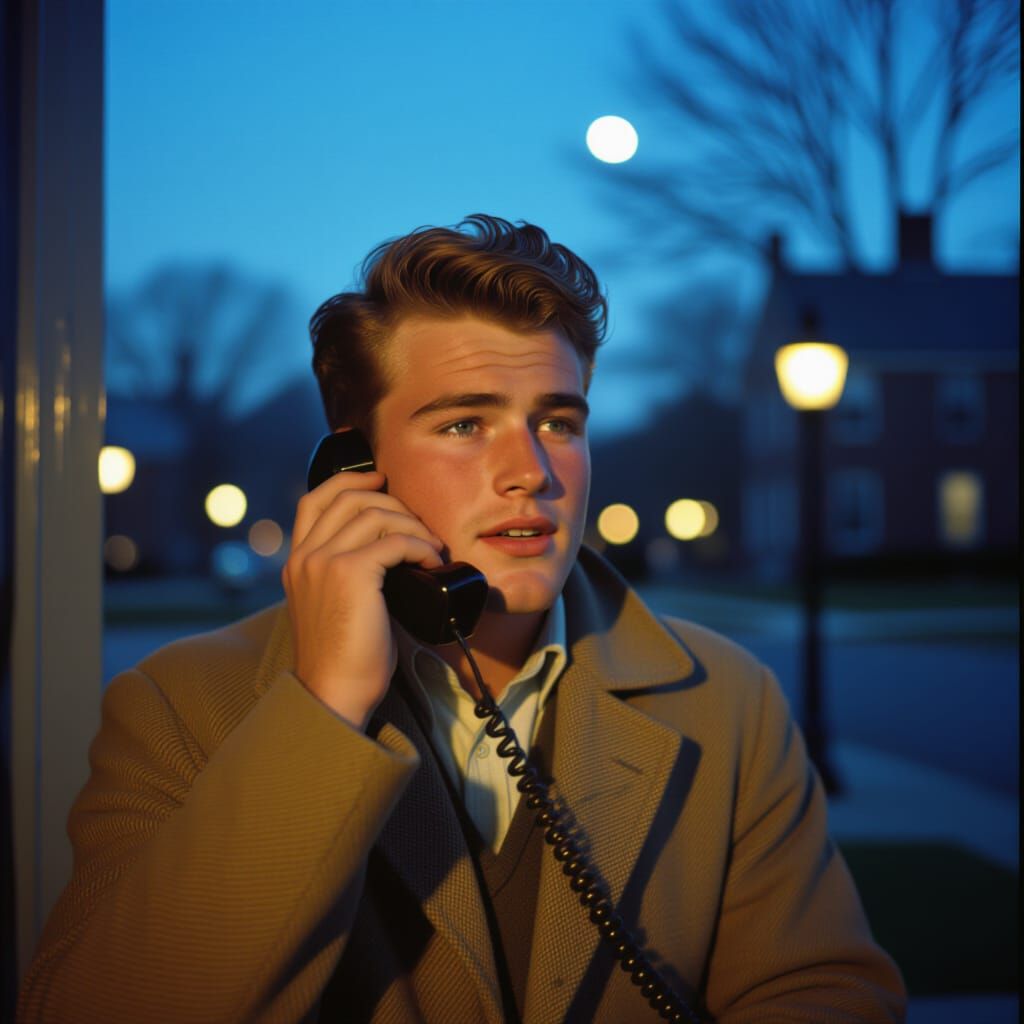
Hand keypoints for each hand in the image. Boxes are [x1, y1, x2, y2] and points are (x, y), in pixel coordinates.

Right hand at [282, 470, 443, 729]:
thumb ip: (347, 572)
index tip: (379, 479)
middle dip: (393, 503)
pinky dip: (421, 545)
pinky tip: (432, 560)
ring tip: (432, 547)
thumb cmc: (346, 657)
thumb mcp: (335, 604)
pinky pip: (395, 540)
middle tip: (420, 525)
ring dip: (413, 525)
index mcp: (297, 561)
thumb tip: (391, 549)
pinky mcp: (350, 573)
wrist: (335, 692)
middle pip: (350, 498)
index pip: (314, 499)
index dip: (348, 480)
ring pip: (376, 514)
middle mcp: (305, 556)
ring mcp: (323, 561)